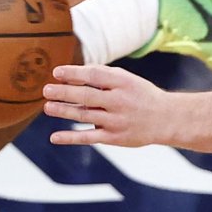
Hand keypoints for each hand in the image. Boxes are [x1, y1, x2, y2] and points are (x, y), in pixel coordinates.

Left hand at [43, 64, 168, 146]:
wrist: (165, 119)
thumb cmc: (141, 95)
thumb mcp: (127, 79)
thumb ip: (104, 76)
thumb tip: (74, 73)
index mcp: (123, 83)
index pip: (94, 76)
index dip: (74, 73)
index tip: (56, 72)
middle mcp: (119, 101)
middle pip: (86, 96)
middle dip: (64, 92)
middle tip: (46, 90)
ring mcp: (116, 121)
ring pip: (84, 116)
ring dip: (63, 111)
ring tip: (47, 107)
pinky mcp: (114, 138)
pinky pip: (88, 138)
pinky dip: (70, 137)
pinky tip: (55, 136)